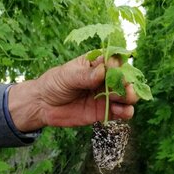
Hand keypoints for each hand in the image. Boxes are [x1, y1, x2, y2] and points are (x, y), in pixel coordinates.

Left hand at [8, 54, 138, 131]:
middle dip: (127, 83)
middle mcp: (105, 79)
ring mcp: (106, 96)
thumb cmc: (54, 83)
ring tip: (125, 100)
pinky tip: (122, 112)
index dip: (117, 65)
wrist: (43, 105)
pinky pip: (120, 112)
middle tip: (125, 87)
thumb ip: (85, 75)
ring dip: (130, 97)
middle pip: (124, 79)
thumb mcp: (67, 75)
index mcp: (97, 64)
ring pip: (126, 96)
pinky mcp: (104, 111)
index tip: (113, 69)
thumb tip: (102, 72)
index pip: (114, 61)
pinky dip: (125, 112)